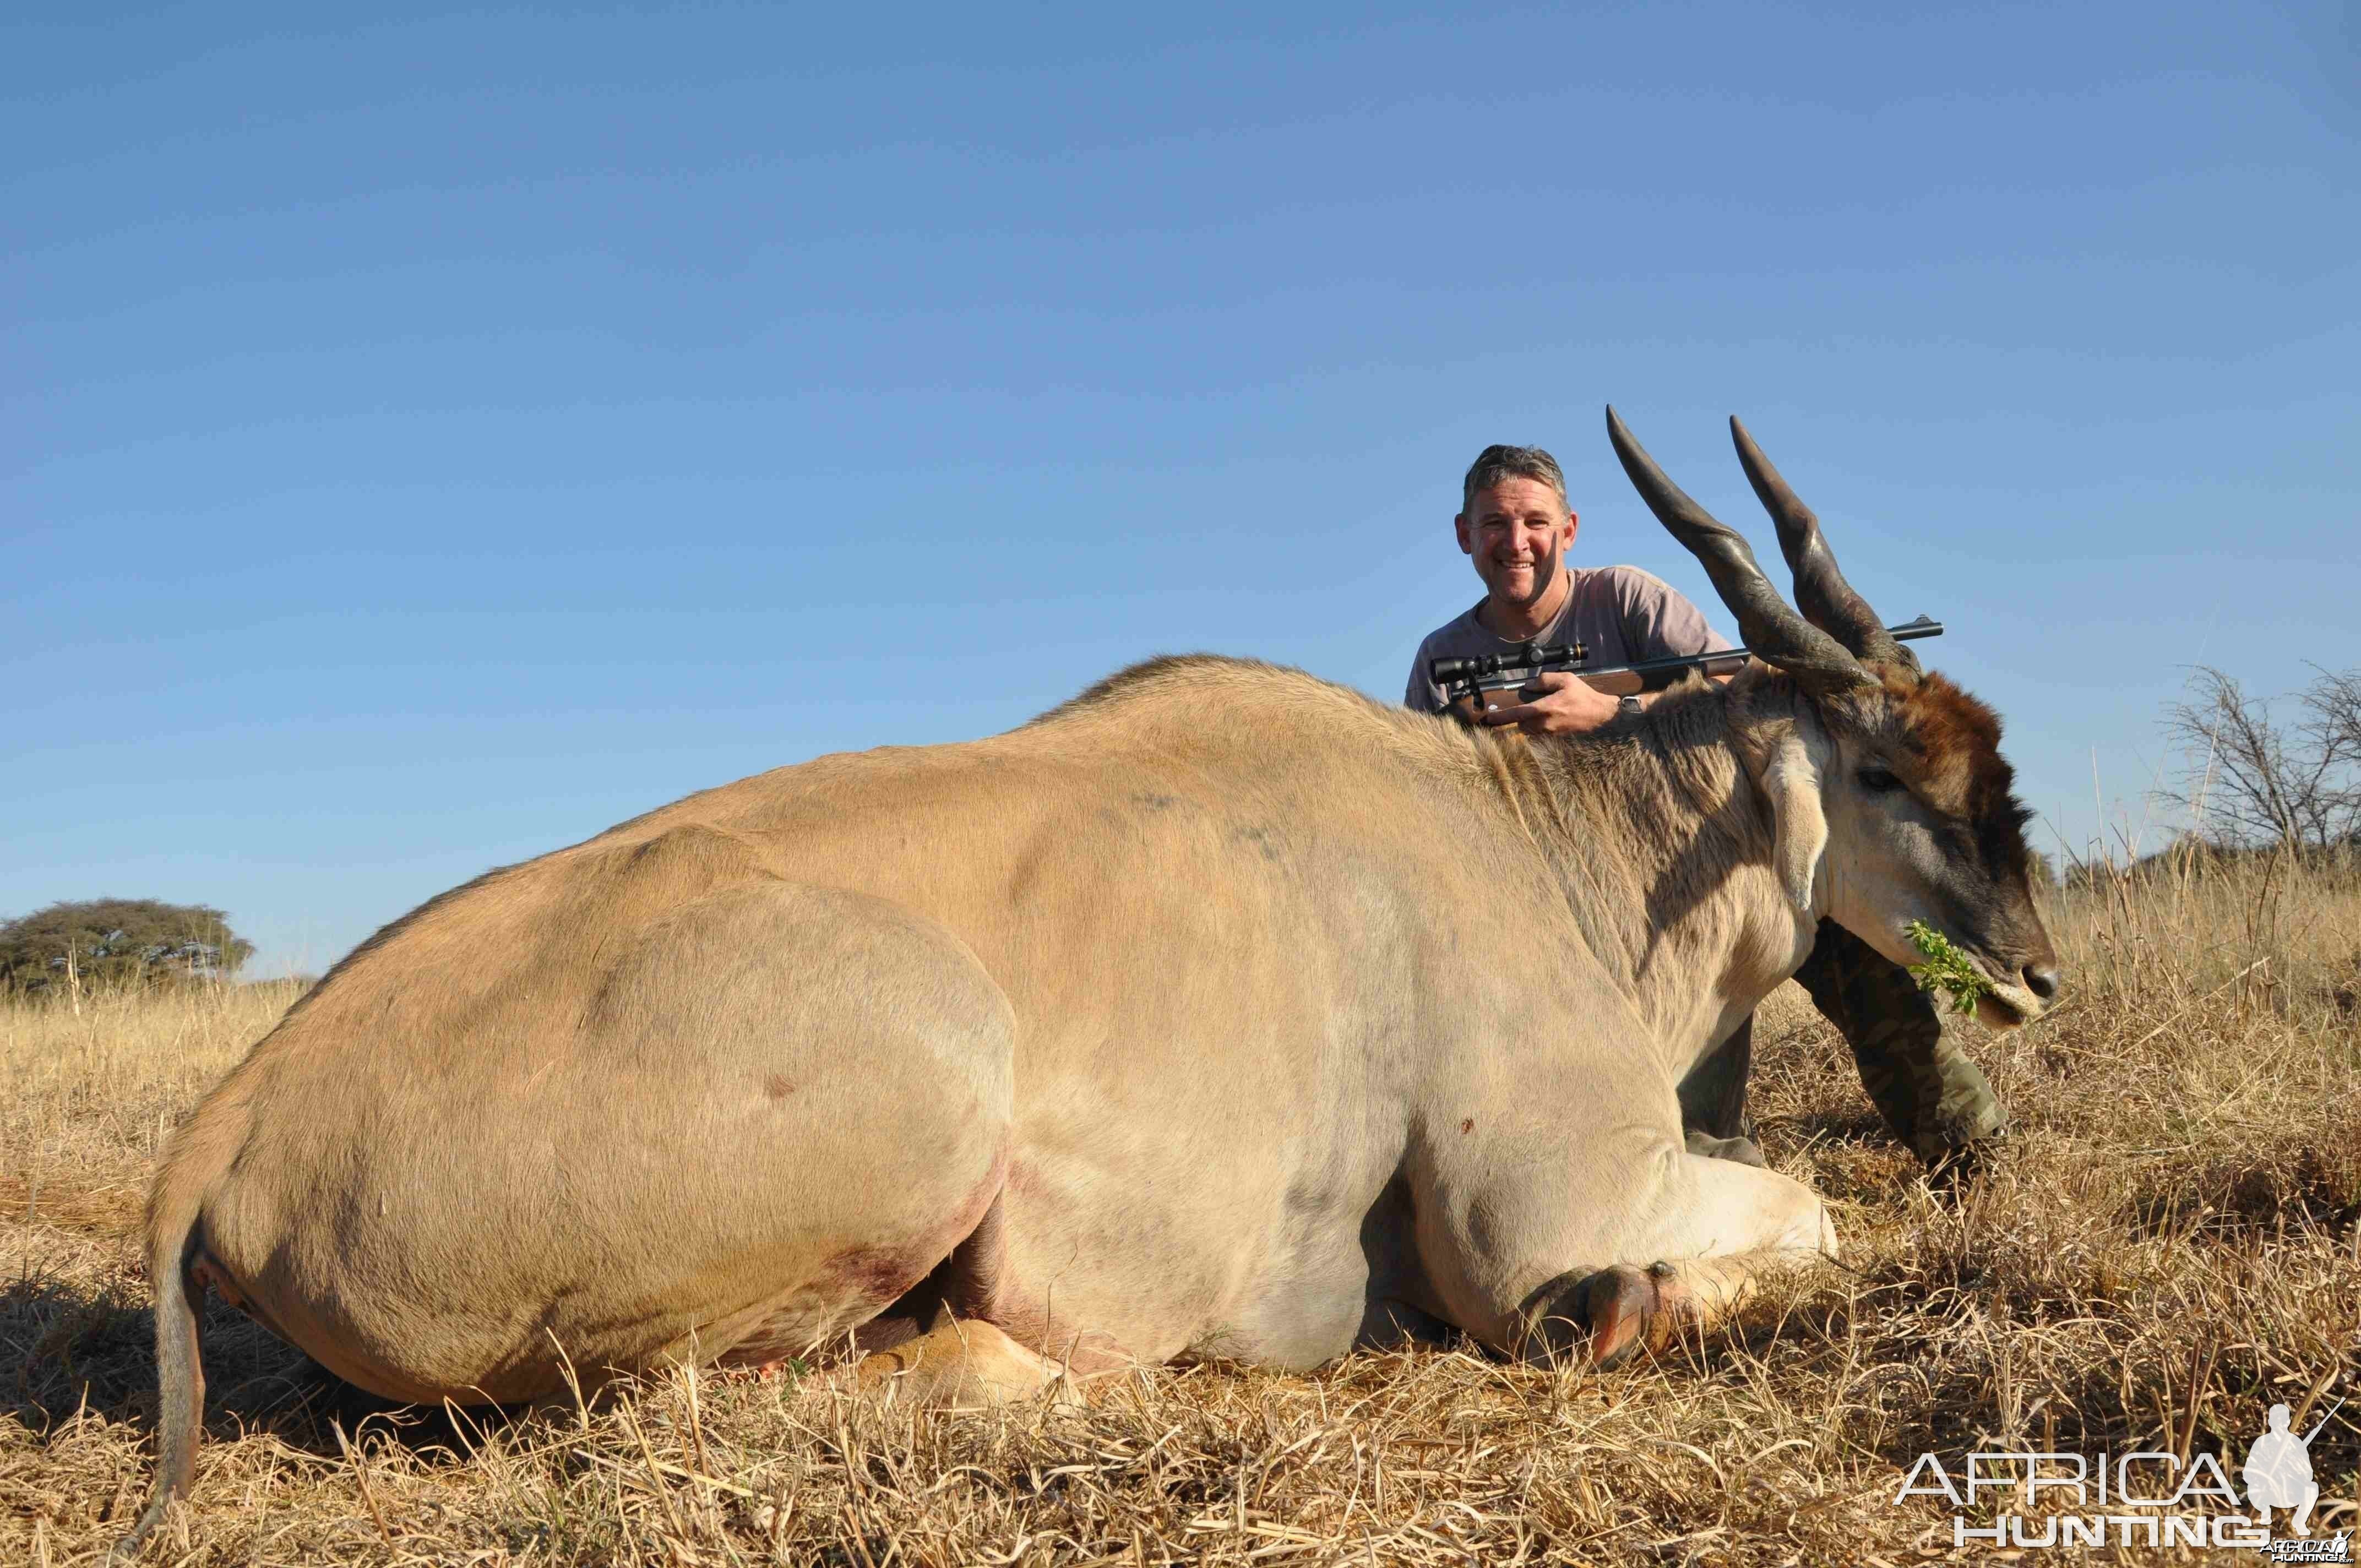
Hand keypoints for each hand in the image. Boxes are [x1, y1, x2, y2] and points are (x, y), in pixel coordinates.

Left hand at [1480, 671, 1624, 734]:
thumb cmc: (1585, 696)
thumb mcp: (1566, 679)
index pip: (1517, 713)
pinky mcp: (1556, 738)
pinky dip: (1538, 727)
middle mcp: (1545, 723)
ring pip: (1529, 730)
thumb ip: (1544, 680)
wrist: (1602, 715)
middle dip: (1519, 717)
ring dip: (1529, 722)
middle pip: (1521, 724)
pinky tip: (1550, 718)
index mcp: (1546, 708)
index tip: (1489, 718)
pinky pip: (1539, 733)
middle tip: (1526, 707)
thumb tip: (1528, 685)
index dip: (1501, 717)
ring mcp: (1550, 733)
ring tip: (1541, 712)